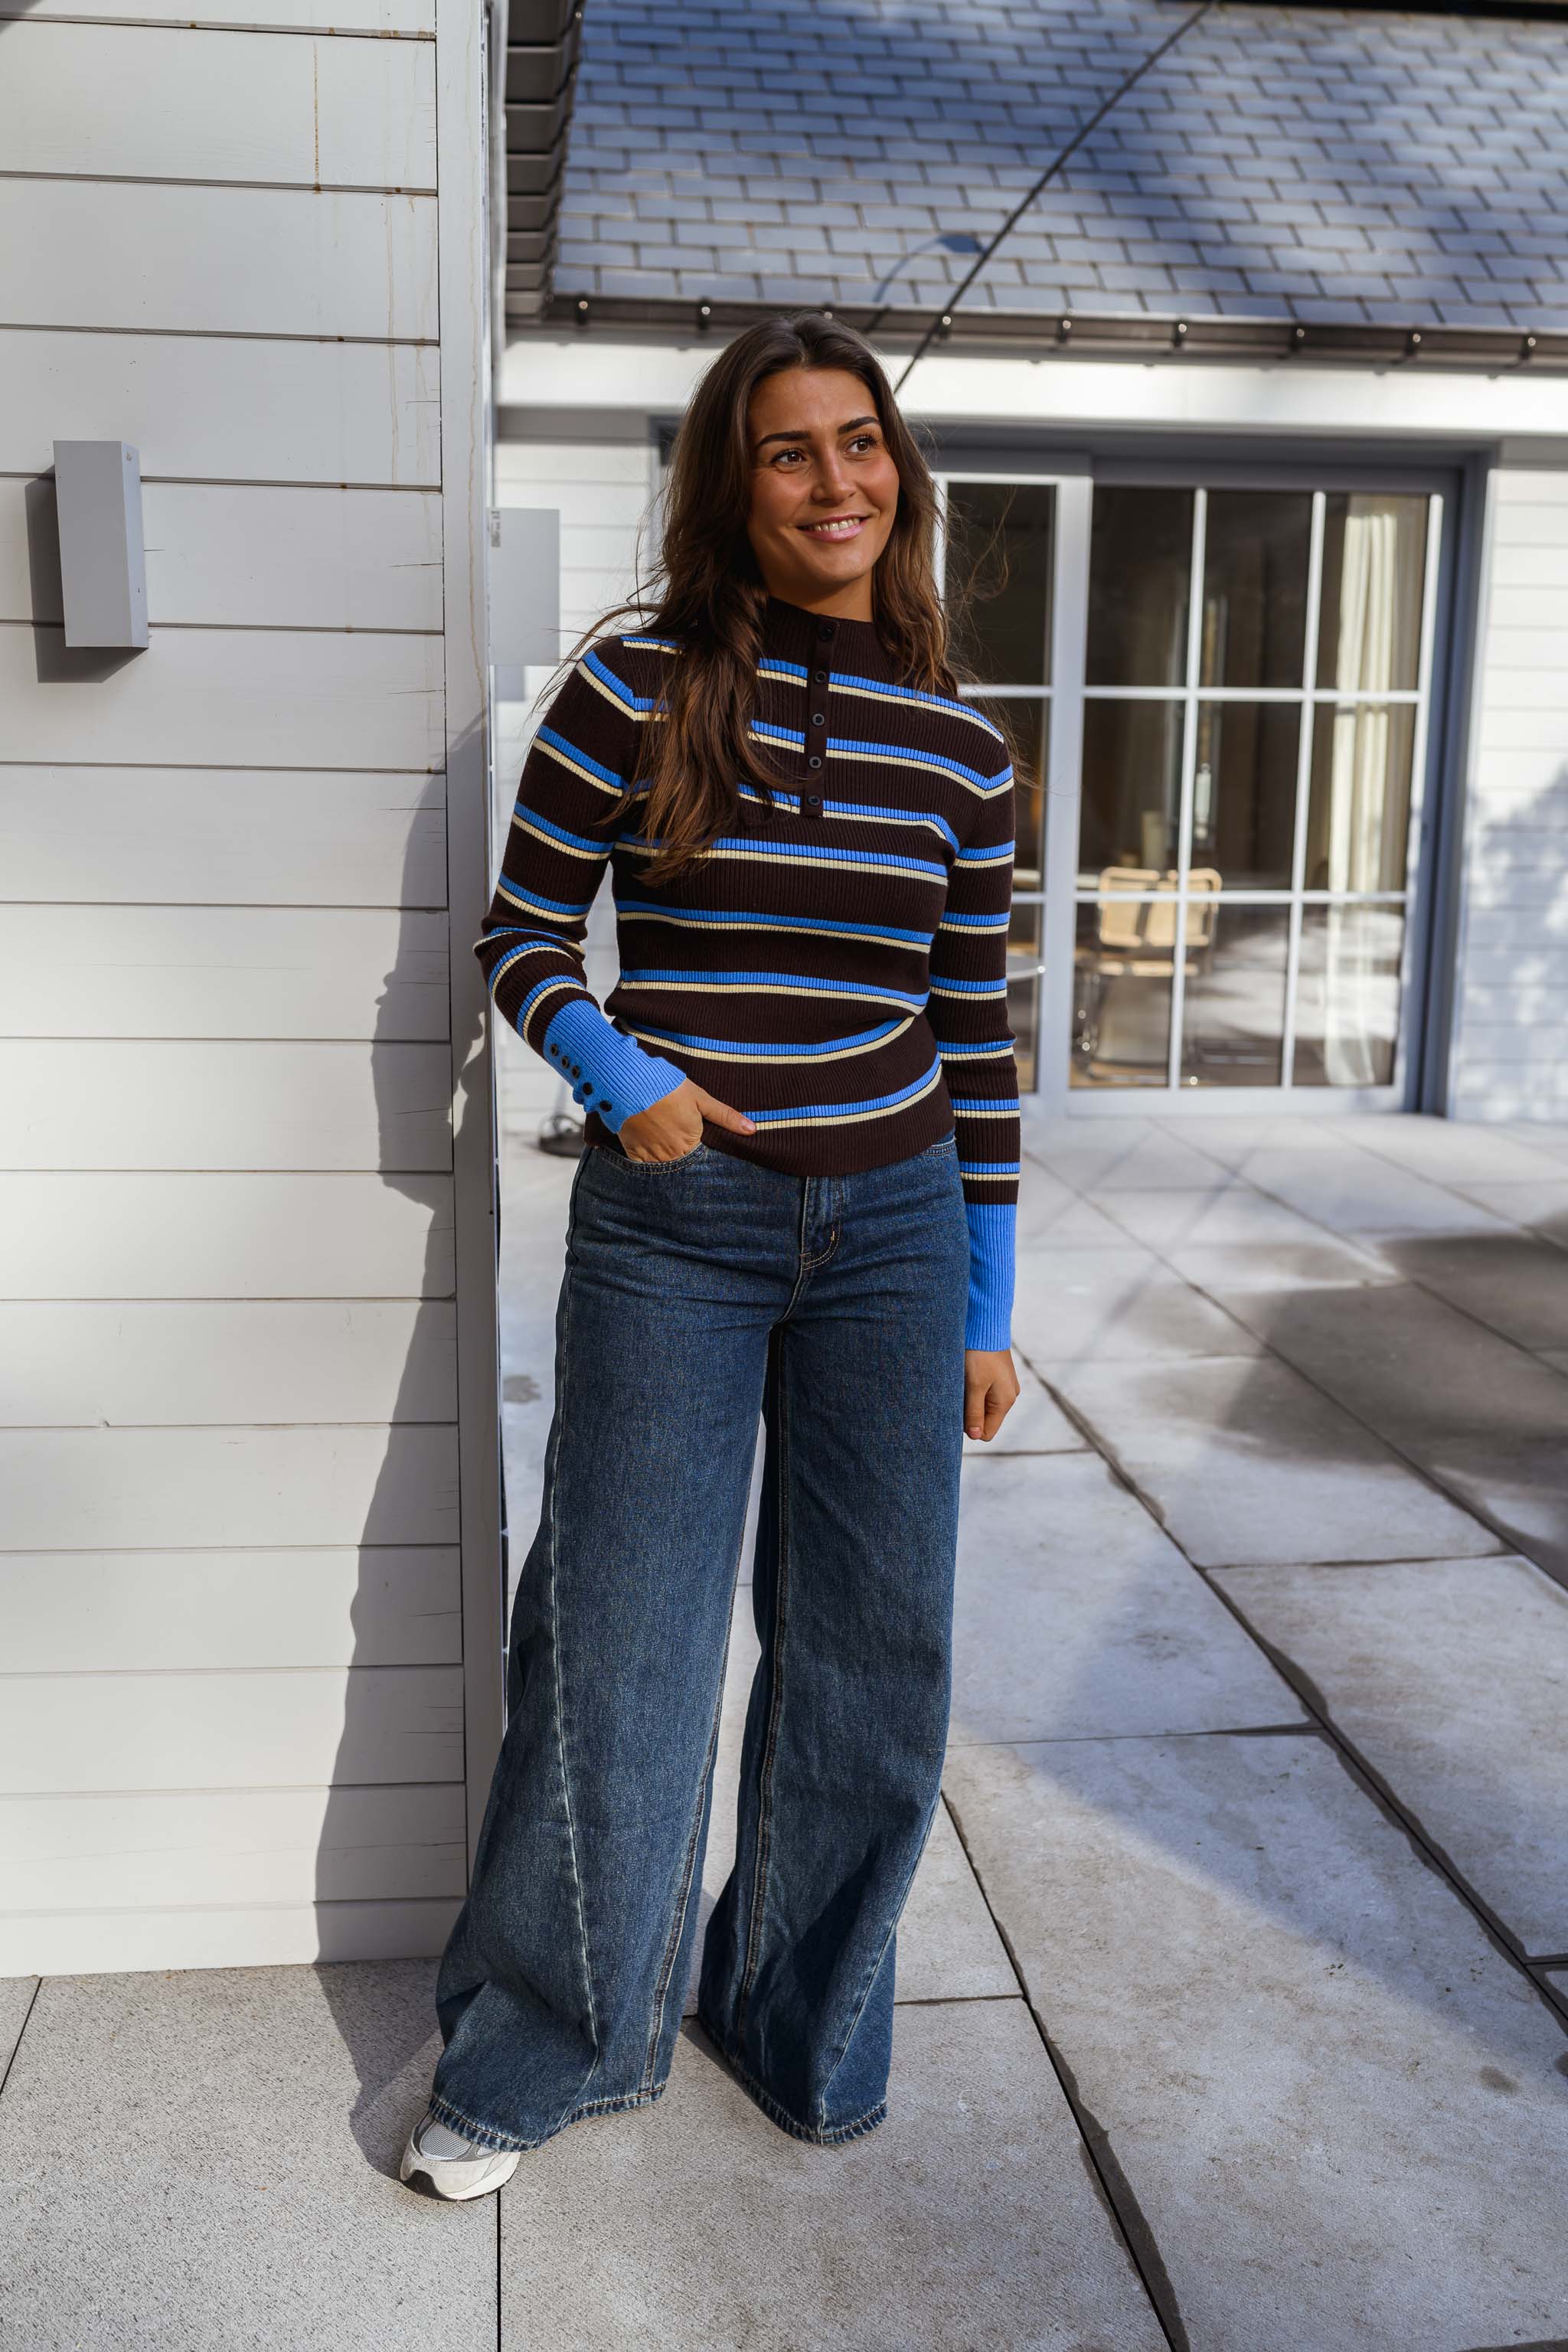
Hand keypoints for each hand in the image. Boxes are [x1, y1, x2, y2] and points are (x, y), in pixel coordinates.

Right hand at [619, 1078, 755, 1162]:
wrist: (631, 1084)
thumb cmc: (668, 1088)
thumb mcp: (701, 1099)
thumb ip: (725, 1117)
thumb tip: (751, 1130)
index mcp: (691, 1144)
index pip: (702, 1161)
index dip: (702, 1158)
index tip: (701, 1155)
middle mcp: (672, 1155)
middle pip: (683, 1168)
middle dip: (685, 1165)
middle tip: (683, 1158)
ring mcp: (651, 1156)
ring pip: (664, 1170)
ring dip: (668, 1165)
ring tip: (668, 1154)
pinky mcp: (633, 1153)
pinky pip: (642, 1169)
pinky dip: (647, 1166)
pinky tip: (651, 1157)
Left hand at [964, 1349, 1019, 1441]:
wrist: (986, 1326)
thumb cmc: (980, 1355)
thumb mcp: (974, 1386)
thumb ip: (974, 1413)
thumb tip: (976, 1437)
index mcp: (1005, 1402)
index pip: (986, 1432)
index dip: (970, 1427)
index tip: (958, 1411)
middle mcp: (1008, 1397)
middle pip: (984, 1420)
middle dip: (969, 1413)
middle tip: (958, 1394)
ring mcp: (1005, 1387)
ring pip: (983, 1406)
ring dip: (970, 1400)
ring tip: (964, 1382)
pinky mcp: (999, 1378)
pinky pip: (985, 1393)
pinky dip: (974, 1390)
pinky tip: (968, 1376)